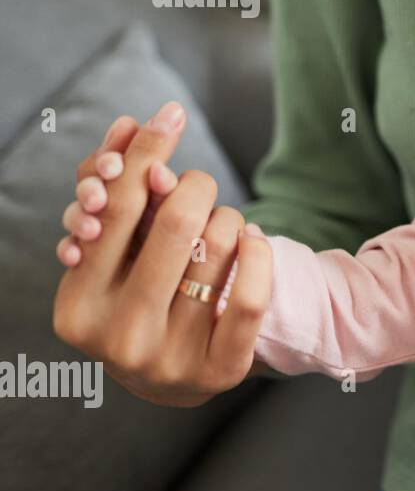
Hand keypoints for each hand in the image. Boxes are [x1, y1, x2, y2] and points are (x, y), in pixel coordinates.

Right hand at [51, 102, 272, 405]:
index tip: (169, 116)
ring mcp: (170, 361)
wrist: (173, 374)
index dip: (144, 156)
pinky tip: (254, 241)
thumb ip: (123, 190)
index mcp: (78, 306)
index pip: (116, 210)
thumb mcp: (120, 248)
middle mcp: (119, 338)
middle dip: (195, 185)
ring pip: (219, 251)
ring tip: (224, 224)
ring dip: (228, 220)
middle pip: (175, 224)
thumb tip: (140, 123)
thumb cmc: (141, 291)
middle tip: (199, 182)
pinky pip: (251, 294)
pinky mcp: (221, 371)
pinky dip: (260, 253)